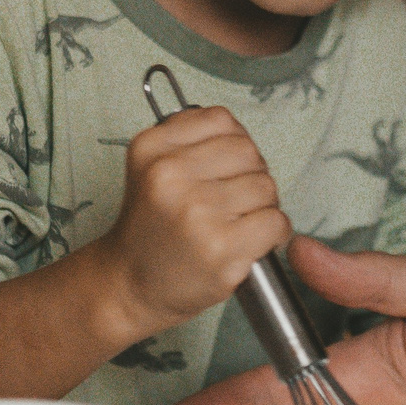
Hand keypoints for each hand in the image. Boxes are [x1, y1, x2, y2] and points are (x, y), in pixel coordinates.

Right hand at [106, 106, 287, 332]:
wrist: (130, 285)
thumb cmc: (152, 228)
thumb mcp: (151, 168)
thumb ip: (191, 139)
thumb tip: (240, 133)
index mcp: (150, 148)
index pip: (221, 119)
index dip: (233, 144)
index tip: (225, 168)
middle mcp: (169, 176)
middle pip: (248, 152)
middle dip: (251, 174)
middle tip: (235, 201)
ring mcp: (195, 212)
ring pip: (266, 186)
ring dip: (264, 206)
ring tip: (239, 223)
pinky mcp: (220, 248)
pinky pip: (275, 221)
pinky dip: (275, 233)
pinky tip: (253, 242)